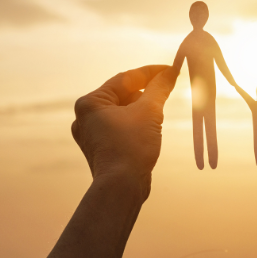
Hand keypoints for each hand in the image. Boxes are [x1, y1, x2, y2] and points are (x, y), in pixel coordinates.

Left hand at [71, 65, 177, 198]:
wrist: (121, 188)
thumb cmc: (131, 147)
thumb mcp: (149, 112)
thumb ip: (160, 88)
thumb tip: (171, 72)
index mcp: (90, 103)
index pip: (124, 79)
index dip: (150, 72)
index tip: (170, 69)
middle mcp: (85, 117)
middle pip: (122, 95)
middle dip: (146, 91)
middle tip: (169, 86)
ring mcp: (91, 134)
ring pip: (122, 111)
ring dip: (142, 107)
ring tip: (161, 108)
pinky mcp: (100, 148)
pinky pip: (120, 127)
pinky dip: (135, 123)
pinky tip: (150, 126)